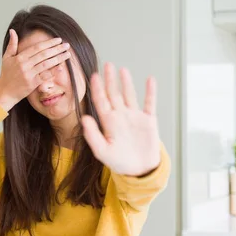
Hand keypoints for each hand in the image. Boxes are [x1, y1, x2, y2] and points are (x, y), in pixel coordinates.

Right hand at [0, 29, 70, 110]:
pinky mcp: (32, 84)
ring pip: (46, 64)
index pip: (37, 47)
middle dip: (57, 49)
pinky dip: (53, 71)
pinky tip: (61, 67)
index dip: (49, 43)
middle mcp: (24, 65)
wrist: (5, 92)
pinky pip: (45, 76)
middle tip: (67, 45)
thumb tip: (12, 31)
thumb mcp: (6, 58)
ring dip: (58, 58)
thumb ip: (12, 44)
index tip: (58, 40)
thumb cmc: (6, 75)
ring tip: (67, 54)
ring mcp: (29, 74)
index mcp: (19, 57)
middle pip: (44, 54)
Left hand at [82, 62, 160, 176]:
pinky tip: (150, 80)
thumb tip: (84, 118)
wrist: (139, 170)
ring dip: (127, 83)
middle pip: (114, 94)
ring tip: (123, 70)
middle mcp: (120, 116)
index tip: (93, 76)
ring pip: (129, 95)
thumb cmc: (119, 162)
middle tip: (107, 65)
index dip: (97, 88)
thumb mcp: (103, 151)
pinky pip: (150, 103)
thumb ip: (93, 135)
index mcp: (108, 122)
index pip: (101, 101)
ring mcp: (134, 117)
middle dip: (110, 80)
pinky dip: (150, 92)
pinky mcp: (148, 121)